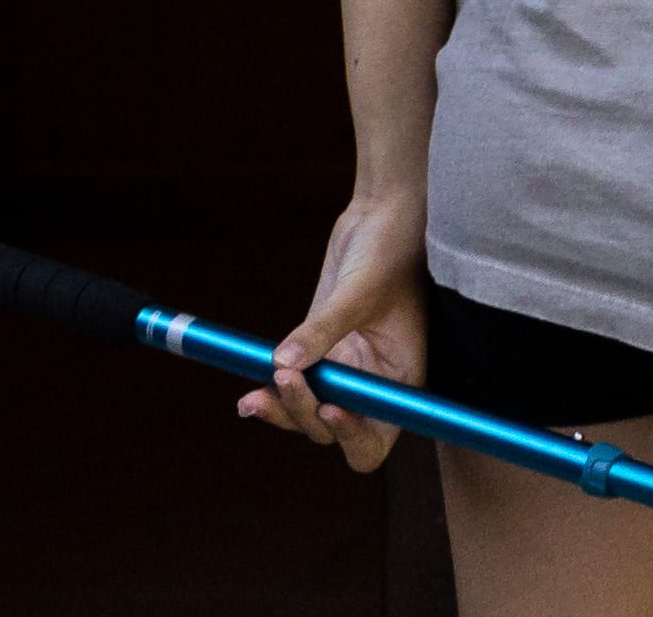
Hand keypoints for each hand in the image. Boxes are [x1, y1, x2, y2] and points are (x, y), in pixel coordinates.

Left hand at [236, 186, 425, 474]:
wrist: (380, 216)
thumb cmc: (390, 249)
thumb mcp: (359, 291)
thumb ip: (322, 330)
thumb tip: (282, 364)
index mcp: (402, 379)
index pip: (379, 436)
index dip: (353, 436)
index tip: (329, 407)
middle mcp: (374, 383)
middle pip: (335, 430)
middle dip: (306, 415)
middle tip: (283, 381)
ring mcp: (346, 369)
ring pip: (309, 413)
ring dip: (283, 410)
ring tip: (254, 398)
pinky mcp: (321, 352)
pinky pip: (295, 385)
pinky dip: (273, 392)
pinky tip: (251, 392)